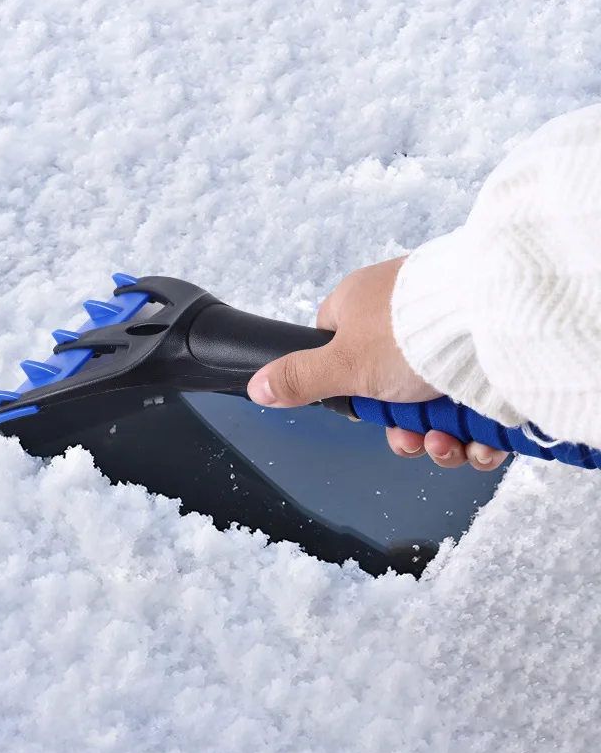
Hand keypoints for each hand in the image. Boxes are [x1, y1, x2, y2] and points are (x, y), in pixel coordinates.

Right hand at [247, 257, 508, 470]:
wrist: (497, 316)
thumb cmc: (413, 331)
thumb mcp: (342, 364)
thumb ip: (298, 378)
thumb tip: (256, 386)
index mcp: (362, 308)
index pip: (340, 352)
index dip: (351, 391)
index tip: (366, 409)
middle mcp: (404, 321)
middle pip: (392, 391)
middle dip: (404, 429)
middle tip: (413, 438)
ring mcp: (449, 337)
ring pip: (435, 405)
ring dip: (440, 439)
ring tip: (450, 444)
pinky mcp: (488, 355)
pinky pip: (474, 405)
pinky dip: (476, 433)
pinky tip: (479, 442)